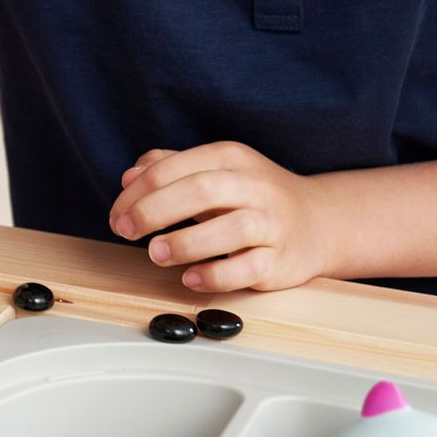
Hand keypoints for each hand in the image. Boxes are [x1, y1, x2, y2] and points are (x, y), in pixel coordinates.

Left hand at [108, 142, 333, 292]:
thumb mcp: (214, 169)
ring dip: (185, 242)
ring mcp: (271, 223)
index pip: (173, 168)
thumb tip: (128, 177)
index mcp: (230, 158)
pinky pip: (248, 268)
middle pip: (200, 190)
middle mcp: (253, 186)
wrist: (319, 222)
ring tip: (156, 253)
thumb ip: (169, 167)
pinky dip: (215, 275)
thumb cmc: (253, 196)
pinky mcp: (281, 260)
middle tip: (126, 230)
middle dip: (153, 211)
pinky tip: (190, 278)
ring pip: (229, 229)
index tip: (117, 214)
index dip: (136, 192)